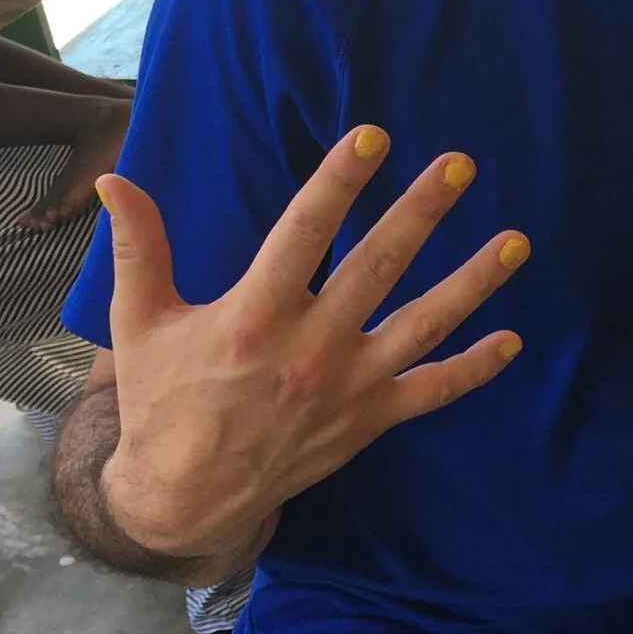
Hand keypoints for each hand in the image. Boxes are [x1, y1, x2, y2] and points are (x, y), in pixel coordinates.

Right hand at [95, 128, 529, 567]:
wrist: (185, 496)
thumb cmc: (163, 400)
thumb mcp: (137, 322)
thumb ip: (138, 247)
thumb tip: (115, 180)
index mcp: (251, 316)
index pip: (302, 234)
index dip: (337, 183)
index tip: (371, 137)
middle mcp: (308, 348)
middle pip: (376, 267)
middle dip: (420, 213)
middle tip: (459, 165)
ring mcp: (345, 386)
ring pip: (423, 326)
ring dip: (473, 282)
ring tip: (517, 241)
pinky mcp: (368, 420)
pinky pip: (431, 392)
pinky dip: (474, 369)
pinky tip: (513, 340)